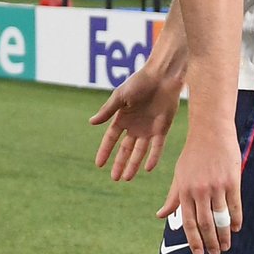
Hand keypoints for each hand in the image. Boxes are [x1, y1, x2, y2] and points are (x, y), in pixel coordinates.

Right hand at [89, 64, 183, 182]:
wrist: (163, 76)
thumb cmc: (140, 82)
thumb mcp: (120, 96)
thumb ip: (107, 111)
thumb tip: (91, 123)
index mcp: (122, 117)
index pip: (111, 138)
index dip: (105, 151)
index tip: (99, 164)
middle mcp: (135, 126)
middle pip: (125, 149)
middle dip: (120, 164)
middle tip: (114, 178)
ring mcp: (149, 128)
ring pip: (140, 151)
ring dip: (134, 164)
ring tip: (127, 178)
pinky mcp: (162, 128)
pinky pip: (157, 147)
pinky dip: (153, 157)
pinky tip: (147, 168)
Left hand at [157, 125, 242, 253]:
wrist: (210, 132)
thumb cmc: (193, 154)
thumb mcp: (179, 176)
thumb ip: (172, 198)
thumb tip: (160, 216)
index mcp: (184, 191)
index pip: (189, 222)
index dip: (194, 240)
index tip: (199, 253)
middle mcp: (199, 191)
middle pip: (206, 224)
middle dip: (210, 242)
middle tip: (215, 253)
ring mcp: (216, 186)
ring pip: (221, 218)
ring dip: (224, 235)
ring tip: (226, 246)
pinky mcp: (232, 181)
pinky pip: (235, 206)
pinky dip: (236, 220)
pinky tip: (236, 228)